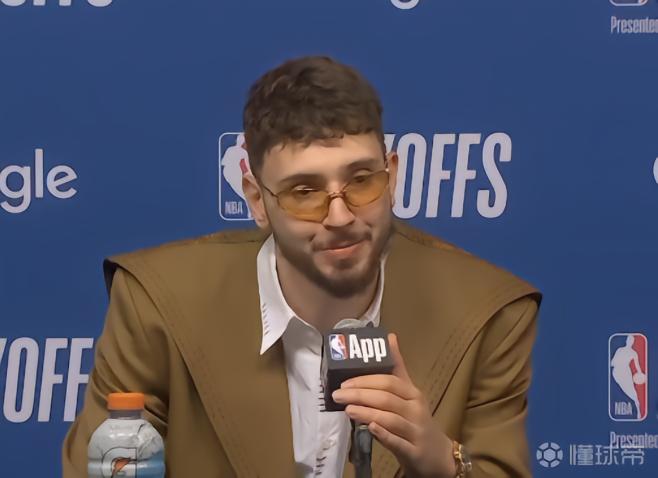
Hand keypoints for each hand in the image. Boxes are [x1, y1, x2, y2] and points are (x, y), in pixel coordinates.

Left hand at [332, 333, 455, 477]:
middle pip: (386, 398)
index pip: (389, 382)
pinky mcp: (414, 452)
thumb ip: (397, 368)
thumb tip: (390, 337)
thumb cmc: (417, 420)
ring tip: (347, 410)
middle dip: (360, 395)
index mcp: (412, 393)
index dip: (365, 380)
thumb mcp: (409, 393)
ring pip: (390, 419)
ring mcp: (416, 431)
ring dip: (367, 413)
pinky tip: (369, 429)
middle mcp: (416, 410)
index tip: (344, 383)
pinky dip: (384, 435)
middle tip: (337, 395)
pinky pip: (398, 441)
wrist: (438, 454)